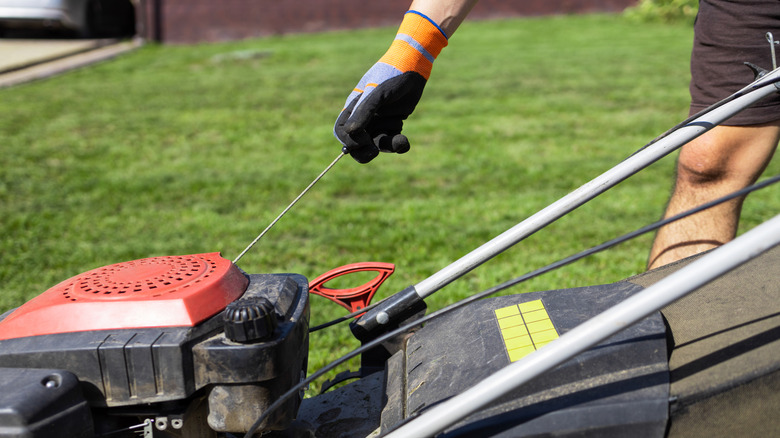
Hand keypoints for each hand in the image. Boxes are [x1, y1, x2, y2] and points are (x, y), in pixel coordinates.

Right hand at [334, 11, 447, 162]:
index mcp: (353, 108)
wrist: (414, 67)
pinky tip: (404, 141)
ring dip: (387, 145)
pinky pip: (392, 140)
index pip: (341, 132)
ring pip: (377, 144)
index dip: (349, 141)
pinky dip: (399, 144)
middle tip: (375, 152)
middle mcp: (363, 117)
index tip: (363, 140)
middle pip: (356, 144)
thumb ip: (364, 112)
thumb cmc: (391, 76)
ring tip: (401, 141)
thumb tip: (350, 133)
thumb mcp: (377, 93)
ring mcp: (378, 121)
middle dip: (364, 152)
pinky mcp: (393, 123)